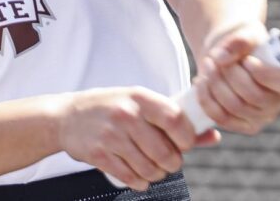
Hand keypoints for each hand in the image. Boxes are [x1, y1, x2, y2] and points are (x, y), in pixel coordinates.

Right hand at [54, 86, 219, 190]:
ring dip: (156, 174)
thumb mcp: (140, 103)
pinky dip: (139, 181)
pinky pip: (130, 178)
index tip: (185, 144)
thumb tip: (213, 135)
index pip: (176, 119)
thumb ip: (175, 120)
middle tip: (167, 159)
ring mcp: (111, 135)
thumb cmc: (109, 107)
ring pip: (150, 169)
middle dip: (172, 163)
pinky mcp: (99, 155)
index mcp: (140, 97)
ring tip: (150, 166)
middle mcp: (126, 114)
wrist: (66, 116)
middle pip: (166, 152)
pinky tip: (136, 173)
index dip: (187, 138)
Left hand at [193, 22, 279, 134]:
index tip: (246, 59)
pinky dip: (207, 99)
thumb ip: (239, 41)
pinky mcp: (245, 125)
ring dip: (216, 84)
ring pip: (236, 107)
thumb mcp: (246, 33)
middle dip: (231, 75)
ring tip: (207, 64)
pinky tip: (201, 81)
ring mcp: (265, 116)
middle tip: (215, 56)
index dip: (264, 73)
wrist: (229, 56)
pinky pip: (223, 118)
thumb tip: (222, 57)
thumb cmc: (245, 44)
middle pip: (255, 96)